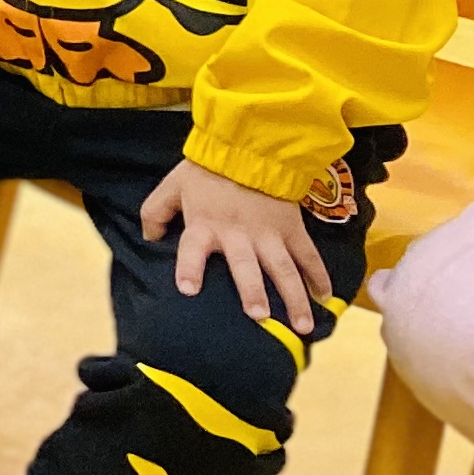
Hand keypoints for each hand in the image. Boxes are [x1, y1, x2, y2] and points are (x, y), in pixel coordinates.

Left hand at [141, 158, 325, 331]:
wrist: (249, 147)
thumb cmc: (207, 171)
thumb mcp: (173, 186)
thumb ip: (155, 212)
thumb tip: (149, 240)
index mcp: (205, 224)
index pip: (191, 247)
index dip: (189, 267)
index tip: (189, 289)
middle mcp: (237, 234)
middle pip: (245, 266)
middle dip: (252, 292)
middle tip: (258, 316)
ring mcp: (269, 233)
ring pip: (284, 269)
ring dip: (294, 299)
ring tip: (302, 327)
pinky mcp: (292, 228)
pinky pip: (309, 256)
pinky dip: (319, 277)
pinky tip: (324, 298)